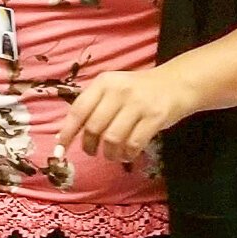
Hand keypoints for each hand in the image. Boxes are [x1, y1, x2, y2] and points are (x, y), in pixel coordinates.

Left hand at [56, 66, 201, 162]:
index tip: (60, 149)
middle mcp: (119, 91)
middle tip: (93, 152)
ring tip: (113, 154)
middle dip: (90, 146)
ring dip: (110, 153)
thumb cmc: (138, 91)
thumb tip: (66, 135)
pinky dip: (127, 155)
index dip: (68, 132)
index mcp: (104, 82)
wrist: (176, 83)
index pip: (79, 109)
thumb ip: (93, 106)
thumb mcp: (113, 89)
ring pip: (113, 138)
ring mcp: (138, 103)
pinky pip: (134, 144)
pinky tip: (128, 154)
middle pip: (94, 127)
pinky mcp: (155, 117)